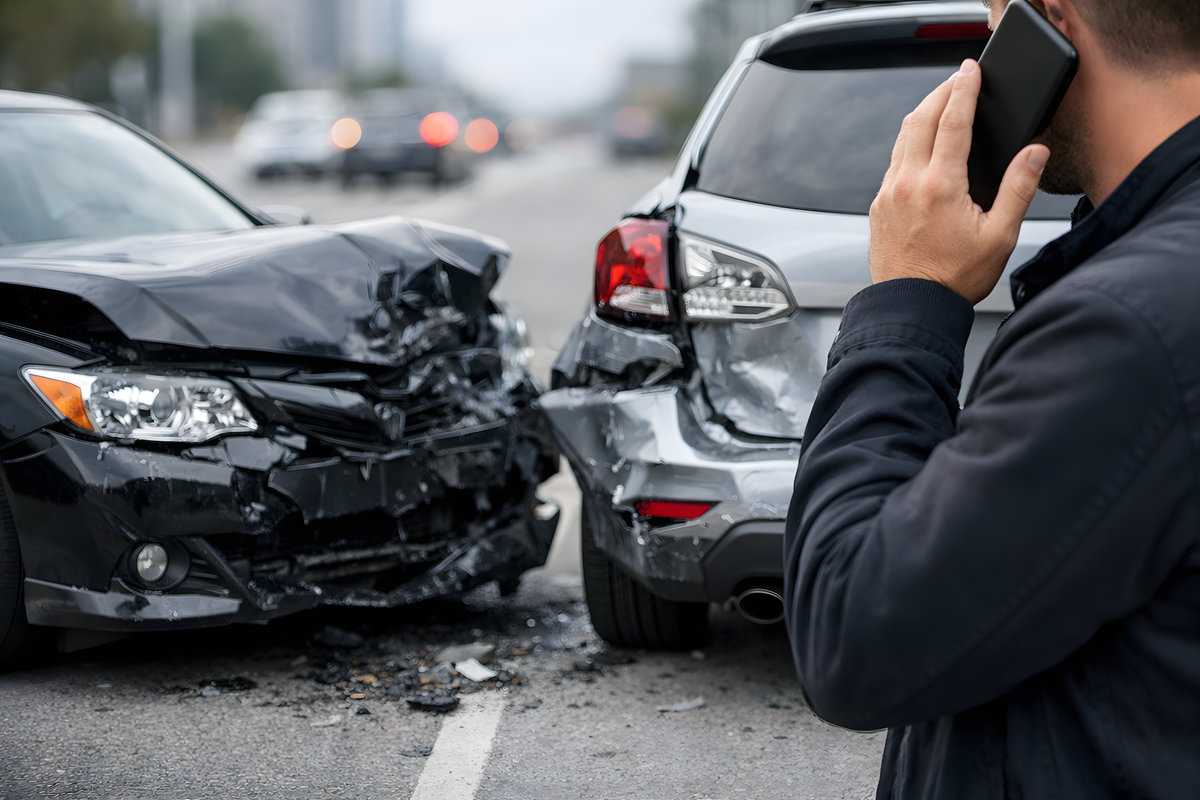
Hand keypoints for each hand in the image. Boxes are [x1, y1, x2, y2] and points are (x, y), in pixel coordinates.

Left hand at [869, 59, 1049, 304]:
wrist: (911, 308)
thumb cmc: (954, 279)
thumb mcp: (999, 236)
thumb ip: (1020, 189)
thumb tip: (1035, 152)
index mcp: (940, 186)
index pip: (952, 121)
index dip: (964, 89)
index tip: (971, 70)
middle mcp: (908, 184)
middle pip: (920, 119)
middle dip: (940, 93)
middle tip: (958, 79)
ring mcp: (888, 194)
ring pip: (902, 138)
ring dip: (922, 114)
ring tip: (941, 104)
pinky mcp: (879, 206)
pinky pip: (893, 162)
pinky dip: (909, 143)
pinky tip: (922, 147)